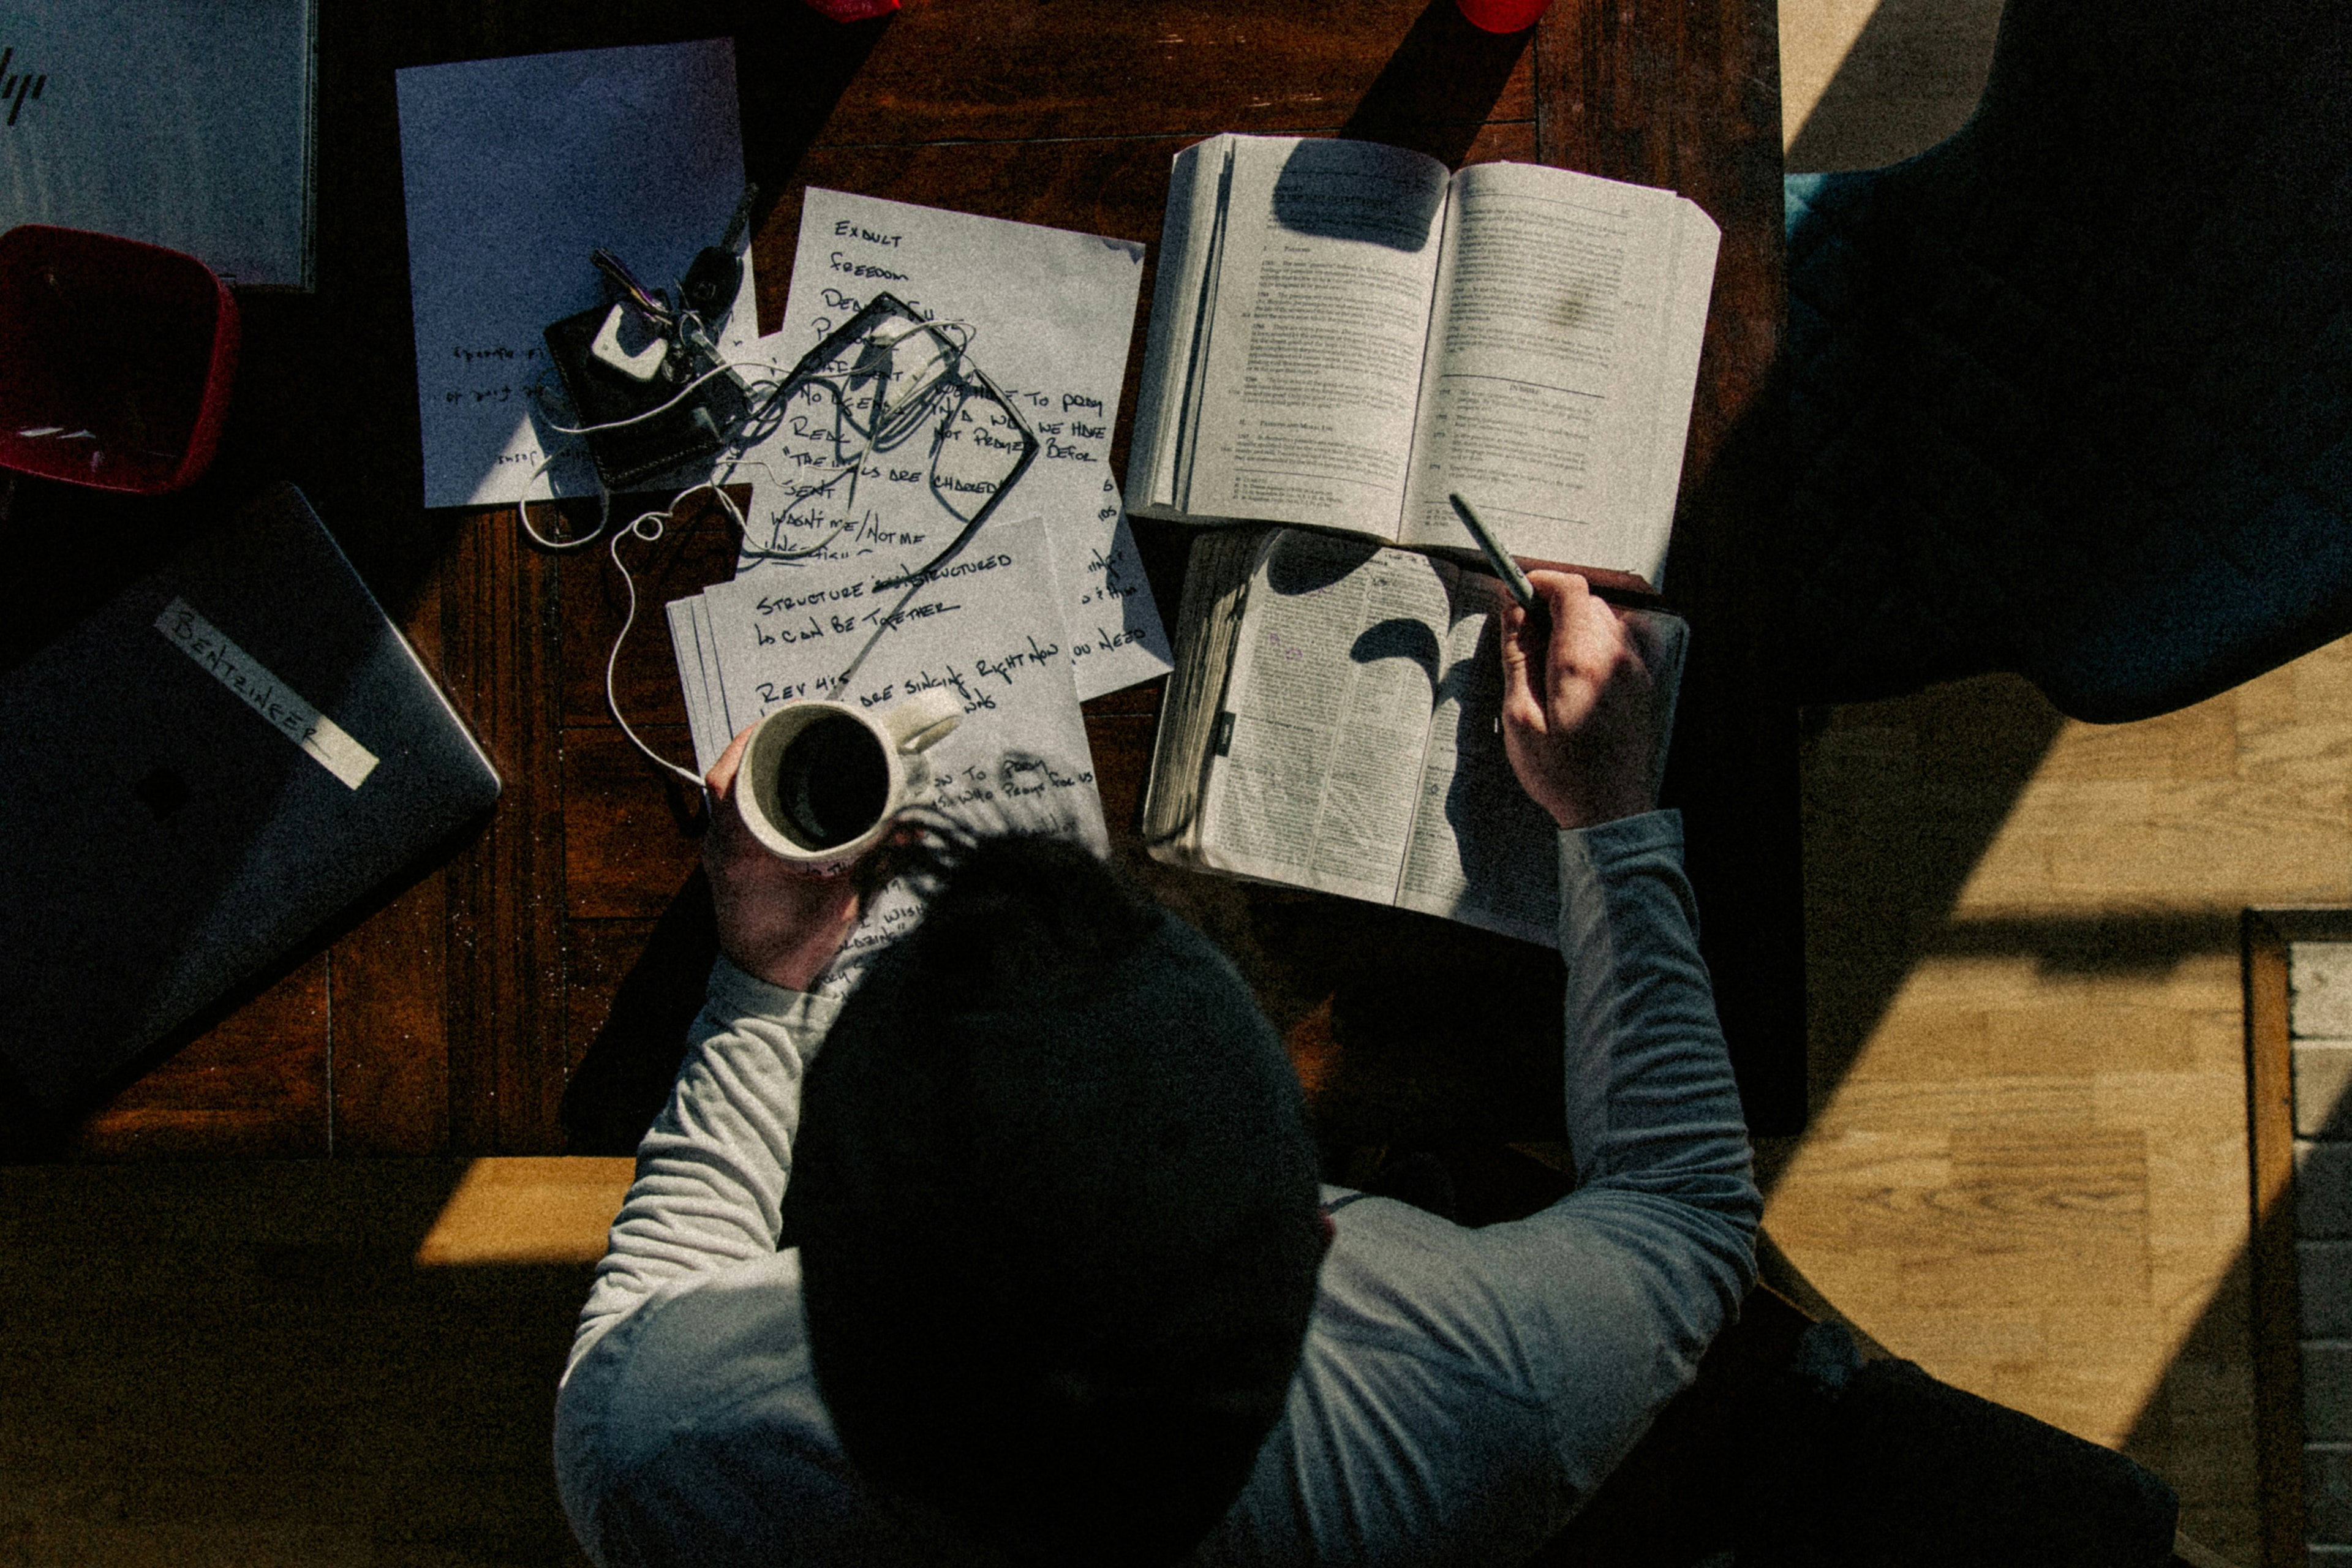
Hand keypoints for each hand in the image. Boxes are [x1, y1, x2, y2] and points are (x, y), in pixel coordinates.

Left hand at [703, 722, 863, 991]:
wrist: (763, 984)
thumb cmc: (794, 946)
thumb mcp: (839, 901)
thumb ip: (876, 861)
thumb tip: (914, 826)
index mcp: (738, 849)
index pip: (730, 780)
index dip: (751, 743)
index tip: (782, 722)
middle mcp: (719, 844)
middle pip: (723, 776)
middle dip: (754, 745)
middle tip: (791, 724)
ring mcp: (717, 853)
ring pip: (722, 793)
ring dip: (749, 766)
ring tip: (785, 745)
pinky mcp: (724, 862)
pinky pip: (730, 813)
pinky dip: (748, 791)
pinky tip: (775, 782)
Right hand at [1497, 571, 1661, 829]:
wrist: (1610, 810)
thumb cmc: (1561, 772)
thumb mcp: (1520, 715)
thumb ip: (1518, 654)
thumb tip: (1513, 607)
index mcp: (1581, 661)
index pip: (1570, 589)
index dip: (1540, 581)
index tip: (1517, 591)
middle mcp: (1617, 656)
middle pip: (1586, 600)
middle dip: (1553, 606)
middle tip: (1525, 636)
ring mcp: (1637, 668)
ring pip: (1606, 618)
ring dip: (1576, 624)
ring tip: (1550, 662)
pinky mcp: (1645, 682)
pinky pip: (1626, 639)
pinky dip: (1602, 639)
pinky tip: (1583, 667)